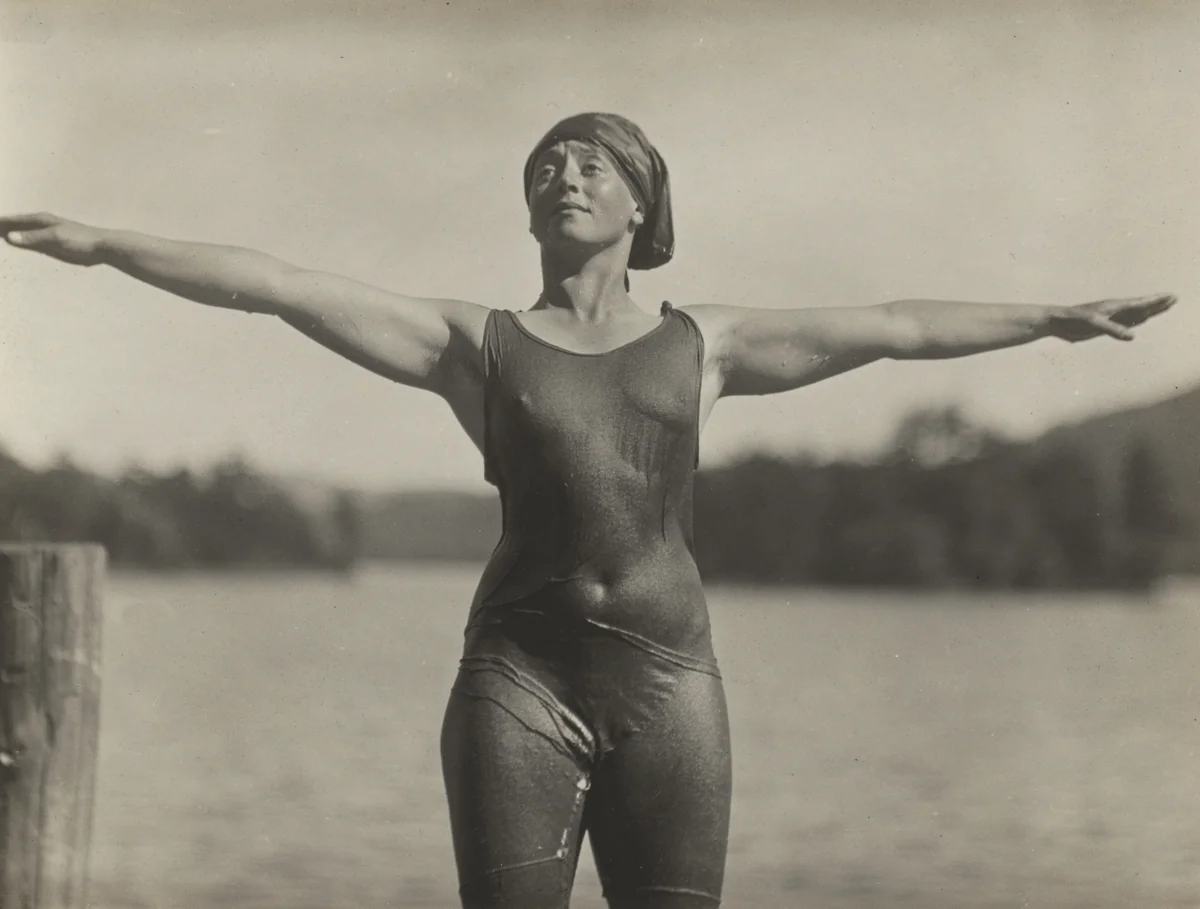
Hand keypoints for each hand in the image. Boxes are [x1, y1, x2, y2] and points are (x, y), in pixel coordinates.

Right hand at [2, 212, 105, 265]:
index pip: (18, 220)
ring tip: (2, 237)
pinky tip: (24, 246)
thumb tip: (10, 236)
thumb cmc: (80, 239)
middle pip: (21, 225)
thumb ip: (33, 237)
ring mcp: (51, 233)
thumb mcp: (54, 237)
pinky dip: (27, 241)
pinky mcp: (58, 243)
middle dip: (7, 226)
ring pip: (28, 232)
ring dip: (16, 234)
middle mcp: (45, 224)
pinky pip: (36, 241)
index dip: (5, 222)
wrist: (103, 246)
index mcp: (43, 219)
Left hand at [1050, 293, 1177, 341]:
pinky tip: (1142, 320)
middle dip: (1158, 303)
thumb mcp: (1094, 323)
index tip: (1170, 296)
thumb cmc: (1073, 319)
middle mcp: (1115, 310)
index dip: (1156, 300)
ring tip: (1163, 306)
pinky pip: (1125, 322)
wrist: (1057, 321)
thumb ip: (1113, 329)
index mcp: (1114, 306)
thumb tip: (1132, 336)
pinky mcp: (1105, 325)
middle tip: (1174, 298)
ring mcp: (1111, 317)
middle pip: (1142, 307)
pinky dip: (1137, 320)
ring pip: (1135, 314)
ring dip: (1150, 310)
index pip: (1140, 303)